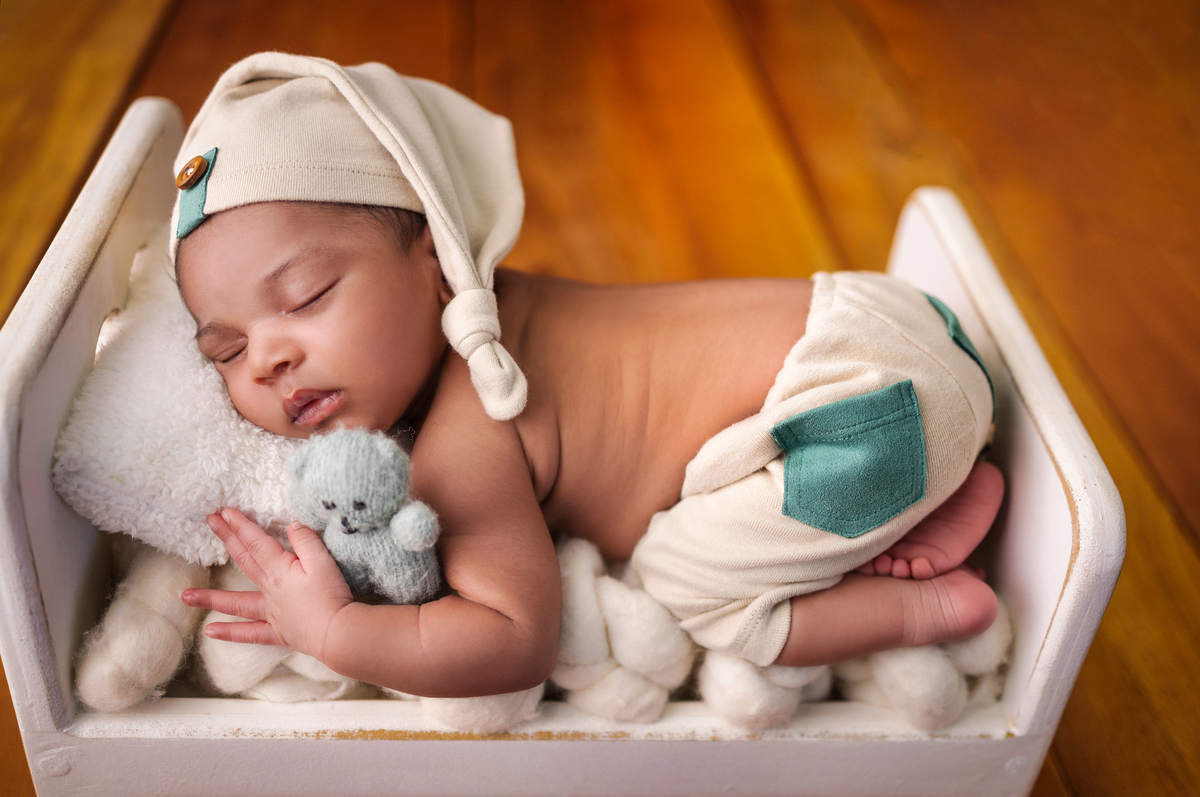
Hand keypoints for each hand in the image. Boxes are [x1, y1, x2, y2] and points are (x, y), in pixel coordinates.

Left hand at [181, 509, 353, 661]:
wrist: (336, 633)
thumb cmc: (332, 596)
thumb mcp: (324, 561)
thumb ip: (307, 541)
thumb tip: (291, 525)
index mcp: (281, 570)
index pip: (257, 542)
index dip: (241, 525)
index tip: (224, 512)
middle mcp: (269, 590)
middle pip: (244, 561)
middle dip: (228, 539)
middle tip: (209, 522)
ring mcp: (270, 612)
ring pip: (235, 603)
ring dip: (210, 598)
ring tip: (184, 596)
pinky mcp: (277, 632)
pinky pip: (249, 634)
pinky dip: (229, 633)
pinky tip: (209, 633)